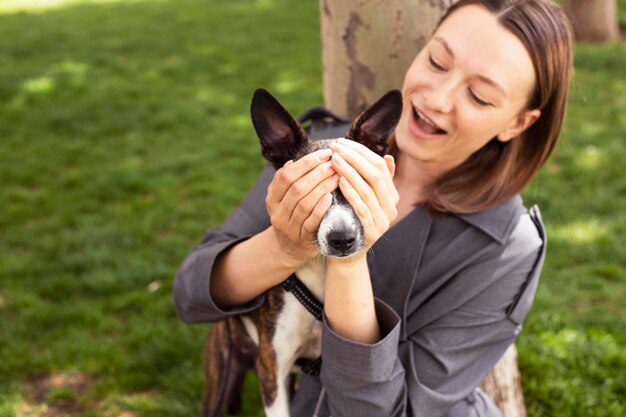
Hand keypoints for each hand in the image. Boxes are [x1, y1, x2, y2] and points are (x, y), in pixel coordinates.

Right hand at [266, 148, 339, 263]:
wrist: (289, 250)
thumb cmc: (292, 216)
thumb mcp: (283, 200)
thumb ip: (287, 182)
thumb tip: (293, 161)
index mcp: (272, 199)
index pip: (286, 175)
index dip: (306, 163)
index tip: (325, 153)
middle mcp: (277, 213)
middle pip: (297, 188)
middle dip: (318, 173)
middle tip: (334, 163)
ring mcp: (289, 228)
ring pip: (305, 203)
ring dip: (322, 187)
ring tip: (337, 176)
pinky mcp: (302, 240)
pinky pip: (311, 222)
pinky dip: (321, 208)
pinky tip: (331, 197)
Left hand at [330, 139, 398, 251]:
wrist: (345, 254)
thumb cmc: (350, 220)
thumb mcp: (362, 198)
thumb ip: (372, 179)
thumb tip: (387, 156)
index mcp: (391, 196)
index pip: (380, 166)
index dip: (361, 152)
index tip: (342, 143)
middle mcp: (391, 207)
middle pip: (376, 175)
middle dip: (354, 158)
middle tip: (336, 148)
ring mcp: (383, 221)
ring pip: (368, 190)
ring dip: (350, 172)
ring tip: (334, 160)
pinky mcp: (371, 232)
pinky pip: (362, 208)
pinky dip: (351, 193)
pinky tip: (340, 181)